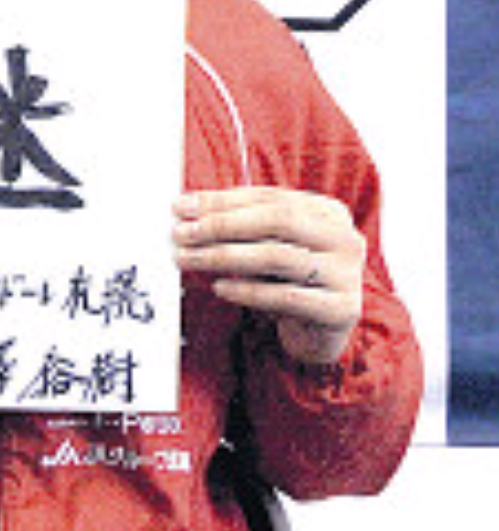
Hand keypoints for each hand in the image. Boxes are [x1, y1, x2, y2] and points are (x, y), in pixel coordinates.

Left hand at [173, 187, 365, 366]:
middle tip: (182, 233)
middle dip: (223, 225)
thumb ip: (240, 223)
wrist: (321, 333)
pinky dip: (247, 291)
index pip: (269, 197)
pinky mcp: (342, 310)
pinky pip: (286, 296)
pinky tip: (219, 287)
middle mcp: (344, 238)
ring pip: (278, 256)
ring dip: (225, 256)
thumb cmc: (288, 281)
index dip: (222, 200)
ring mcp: (347, 275)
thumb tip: (188, 208)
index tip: (182, 207)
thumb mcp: (269, 246)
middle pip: (278, 220)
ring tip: (189, 259)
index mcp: (327, 212)